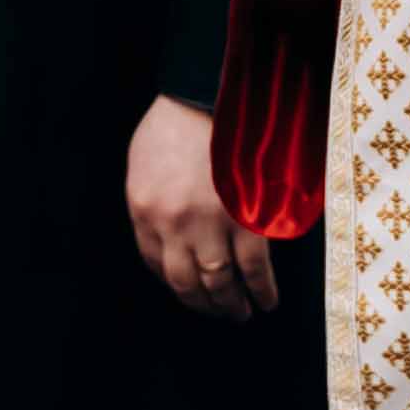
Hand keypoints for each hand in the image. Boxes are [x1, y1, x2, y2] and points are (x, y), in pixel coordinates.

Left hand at [126, 96, 280, 319]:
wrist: (210, 94)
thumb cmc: (176, 120)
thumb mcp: (144, 161)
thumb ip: (153, 200)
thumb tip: (171, 232)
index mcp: (144, 209)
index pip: (155, 263)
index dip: (174, 282)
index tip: (189, 289)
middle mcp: (173, 225)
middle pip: (186, 282)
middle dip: (203, 305)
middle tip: (219, 314)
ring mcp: (210, 224)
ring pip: (219, 283)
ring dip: (231, 306)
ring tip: (241, 314)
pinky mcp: (246, 219)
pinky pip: (254, 268)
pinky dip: (262, 290)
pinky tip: (266, 301)